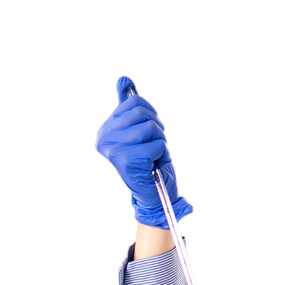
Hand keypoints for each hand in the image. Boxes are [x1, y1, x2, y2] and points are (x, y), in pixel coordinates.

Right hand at [96, 75, 192, 227]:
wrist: (155, 197)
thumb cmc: (150, 166)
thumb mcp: (141, 134)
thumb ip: (131, 109)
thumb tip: (124, 79)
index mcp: (108, 129)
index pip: (135, 102)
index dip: (151, 116)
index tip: (150, 134)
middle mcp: (105, 138)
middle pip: (142, 112)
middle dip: (157, 129)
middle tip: (154, 148)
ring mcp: (113, 149)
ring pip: (151, 128)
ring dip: (161, 143)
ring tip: (153, 157)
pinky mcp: (127, 160)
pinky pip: (158, 145)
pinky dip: (163, 155)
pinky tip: (153, 166)